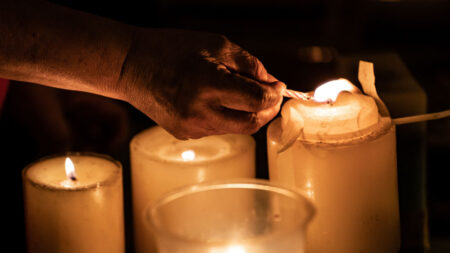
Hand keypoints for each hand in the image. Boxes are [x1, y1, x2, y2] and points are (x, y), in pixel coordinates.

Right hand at [118, 28, 284, 138]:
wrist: (131, 66)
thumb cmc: (172, 49)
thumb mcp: (215, 44)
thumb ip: (249, 64)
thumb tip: (271, 83)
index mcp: (208, 85)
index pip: (257, 101)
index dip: (274, 95)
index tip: (278, 87)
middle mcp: (200, 112)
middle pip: (252, 123)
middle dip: (267, 111)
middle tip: (271, 97)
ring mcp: (191, 127)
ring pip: (236, 129)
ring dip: (248, 114)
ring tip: (245, 95)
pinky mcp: (184, 134)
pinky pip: (217, 129)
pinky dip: (227, 117)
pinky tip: (219, 101)